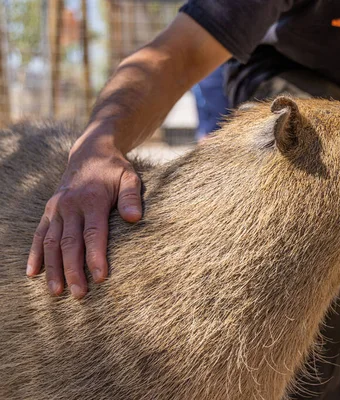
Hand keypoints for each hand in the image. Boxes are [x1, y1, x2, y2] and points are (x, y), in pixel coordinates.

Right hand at [26, 132, 142, 297]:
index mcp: (91, 200)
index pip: (93, 233)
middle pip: (69, 243)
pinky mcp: (50, 210)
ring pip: (51, 243)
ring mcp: (56, 208)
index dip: (95, 256)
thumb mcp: (129, 178)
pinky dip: (35, 254)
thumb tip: (134, 218)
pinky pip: (39, 234)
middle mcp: (69, 206)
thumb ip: (131, 197)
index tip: (100, 277)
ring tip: (57, 292)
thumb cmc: (115, 170)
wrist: (91, 152)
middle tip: (80, 295)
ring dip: (53, 269)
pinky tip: (33, 273)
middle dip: (73, 270)